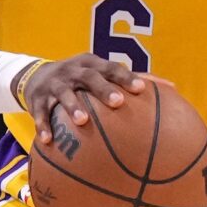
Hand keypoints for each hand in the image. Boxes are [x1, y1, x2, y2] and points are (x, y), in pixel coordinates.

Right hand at [18, 52, 144, 137]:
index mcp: (91, 64)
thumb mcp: (98, 73)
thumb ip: (127, 82)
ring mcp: (54, 84)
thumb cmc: (79, 80)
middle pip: (89, 77)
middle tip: (117, 103)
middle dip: (103, 89)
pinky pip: (39, 112)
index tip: (141, 89)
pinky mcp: (36, 98)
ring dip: (73, 106)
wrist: (36, 76)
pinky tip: (48, 141)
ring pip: (63, 93)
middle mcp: (73, 71)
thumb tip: (171, 88)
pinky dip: (43, 125)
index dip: (126, 77)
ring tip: (83, 121)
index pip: (111, 68)